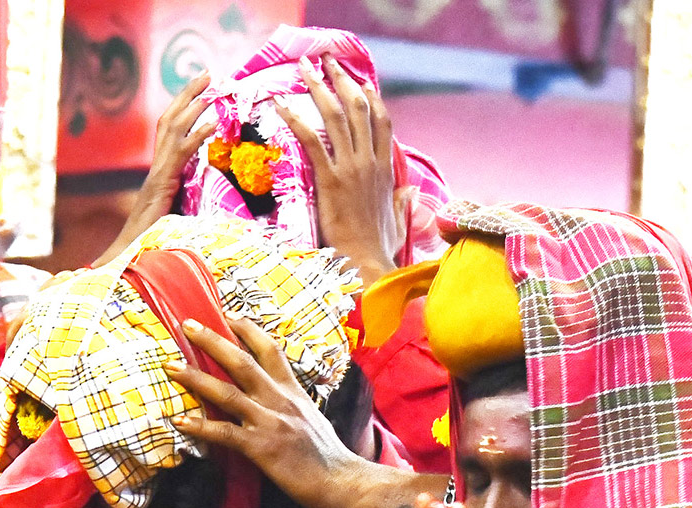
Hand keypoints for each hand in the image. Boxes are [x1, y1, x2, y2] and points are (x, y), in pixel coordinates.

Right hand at [94, 71, 214, 264]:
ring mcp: (159, 173)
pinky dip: (196, 137)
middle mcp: (157, 166)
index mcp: (161, 171)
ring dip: (192, 105)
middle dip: (189, 94)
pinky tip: (213, 125)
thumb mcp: (174, 216)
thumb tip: (204, 200)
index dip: (184, 108)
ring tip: (211, 88)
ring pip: (173, 130)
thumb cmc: (151, 241)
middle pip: (170, 119)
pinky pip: (180, 155)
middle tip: (209, 74)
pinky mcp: (163, 184)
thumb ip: (185, 203)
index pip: (170, 131)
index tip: (201, 90)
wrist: (128, 255)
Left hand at [163, 315, 369, 507]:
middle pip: (242, 361)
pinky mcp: (262, 448)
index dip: (247, 329)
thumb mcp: (311, 417)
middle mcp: (280, 400)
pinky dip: (201, 426)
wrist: (343, 481)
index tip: (227, 314)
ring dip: (196, 377)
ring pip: (227, 392)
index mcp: (292, 391)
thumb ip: (290, 403)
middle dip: (212, 340)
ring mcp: (270, 422)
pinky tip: (179, 422)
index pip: (270, 350)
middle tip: (187, 323)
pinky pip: (225, 433)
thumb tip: (273, 396)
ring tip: (170, 366)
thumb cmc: (327, 455)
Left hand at [276, 55, 399, 285]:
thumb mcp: (397, 220)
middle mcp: (370, 162)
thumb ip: (402, 202)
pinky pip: (312, 140)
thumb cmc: (379, 247)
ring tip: (305, 68)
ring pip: (336, 116)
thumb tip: (410, 192)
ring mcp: (351, 169)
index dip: (370, 96)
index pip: (381, 120)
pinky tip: (281, 104)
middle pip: (358, 107)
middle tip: (326, 61)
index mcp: (385, 169)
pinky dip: (296, 118)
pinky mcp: (331, 181)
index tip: (359, 80)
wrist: (368, 263)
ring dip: (319, 87)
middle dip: (342, 79)